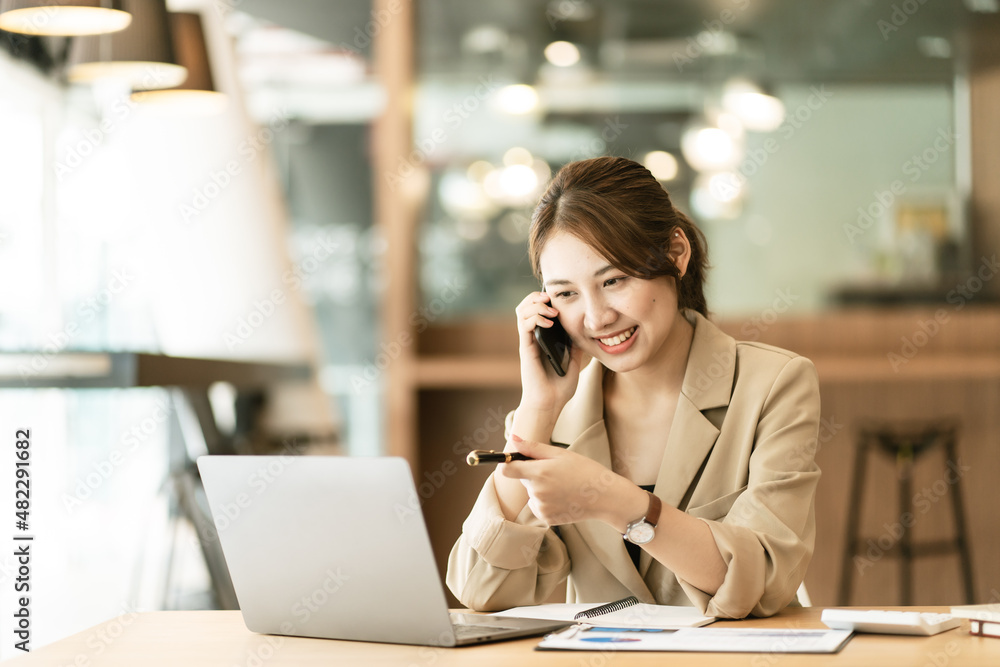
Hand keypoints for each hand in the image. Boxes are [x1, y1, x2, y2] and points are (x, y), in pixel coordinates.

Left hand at [499, 436, 633, 526]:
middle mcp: (537, 492)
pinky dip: (546, 502)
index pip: (506, 470)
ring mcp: (541, 507)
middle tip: (555, 472)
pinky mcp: (546, 519)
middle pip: (523, 480)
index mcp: (539, 473)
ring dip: (541, 489)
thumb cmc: (585, 471)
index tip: (514, 461)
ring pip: (531, 494)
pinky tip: (563, 498)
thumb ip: (533, 447)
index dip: (507, 464)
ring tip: (563, 486)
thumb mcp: (560, 454)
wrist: (605, 497)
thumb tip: (513, 438)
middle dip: (533, 474)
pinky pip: (538, 507)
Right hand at [514, 291, 585, 414]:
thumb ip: (575, 346)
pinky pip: (524, 325)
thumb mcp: (574, 362)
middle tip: (551, 297)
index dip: (545, 299)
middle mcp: (532, 337)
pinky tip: (549, 322)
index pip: (538, 310)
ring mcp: (528, 342)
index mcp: (542, 339)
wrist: (549, 404)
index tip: (560, 297)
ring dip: (535, 304)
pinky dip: (535, 317)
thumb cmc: (559, 388)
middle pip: (526, 306)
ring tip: (550, 308)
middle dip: (537, 296)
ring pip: (522, 311)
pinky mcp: (525, 348)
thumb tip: (585, 331)